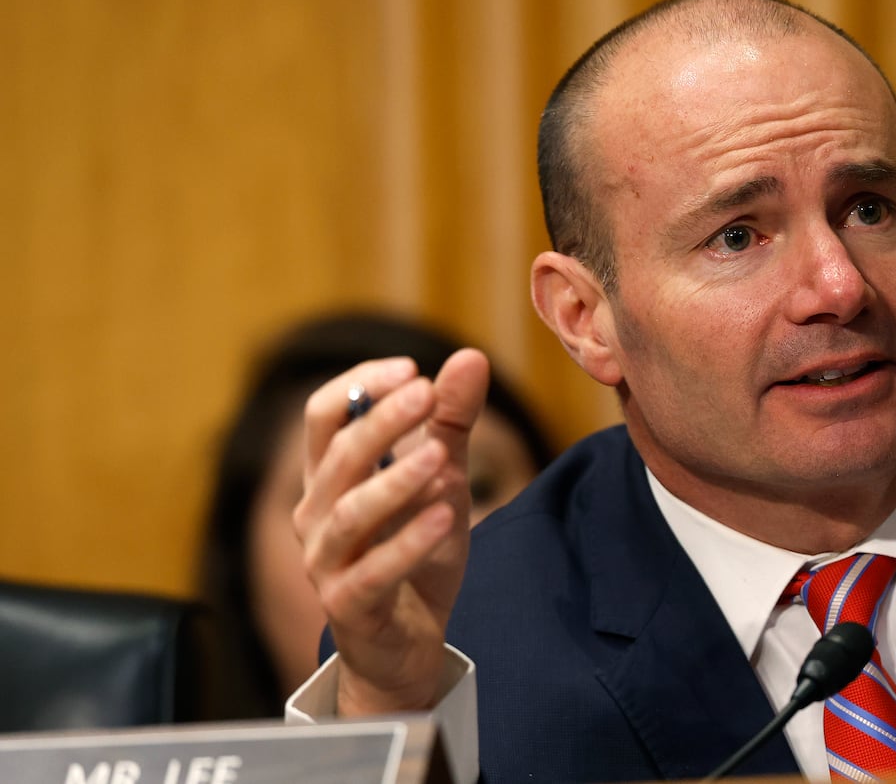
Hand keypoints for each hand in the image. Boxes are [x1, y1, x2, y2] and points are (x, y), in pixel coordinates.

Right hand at [292, 348, 489, 714]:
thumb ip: (452, 423)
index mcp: (330, 479)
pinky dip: (409, 542)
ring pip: (351, 514)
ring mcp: (327, 563)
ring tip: (439, 456)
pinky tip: (443, 515)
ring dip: (395, 481)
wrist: (408, 646)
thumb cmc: (416, 553)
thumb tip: (469, 357)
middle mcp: (317, 516)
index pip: (323, 417)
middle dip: (383, 422)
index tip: (411, 368)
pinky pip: (375, 571)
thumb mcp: (444, 480)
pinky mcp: (350, 607)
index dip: (360, 385)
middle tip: (426, 393)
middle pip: (339, 458)